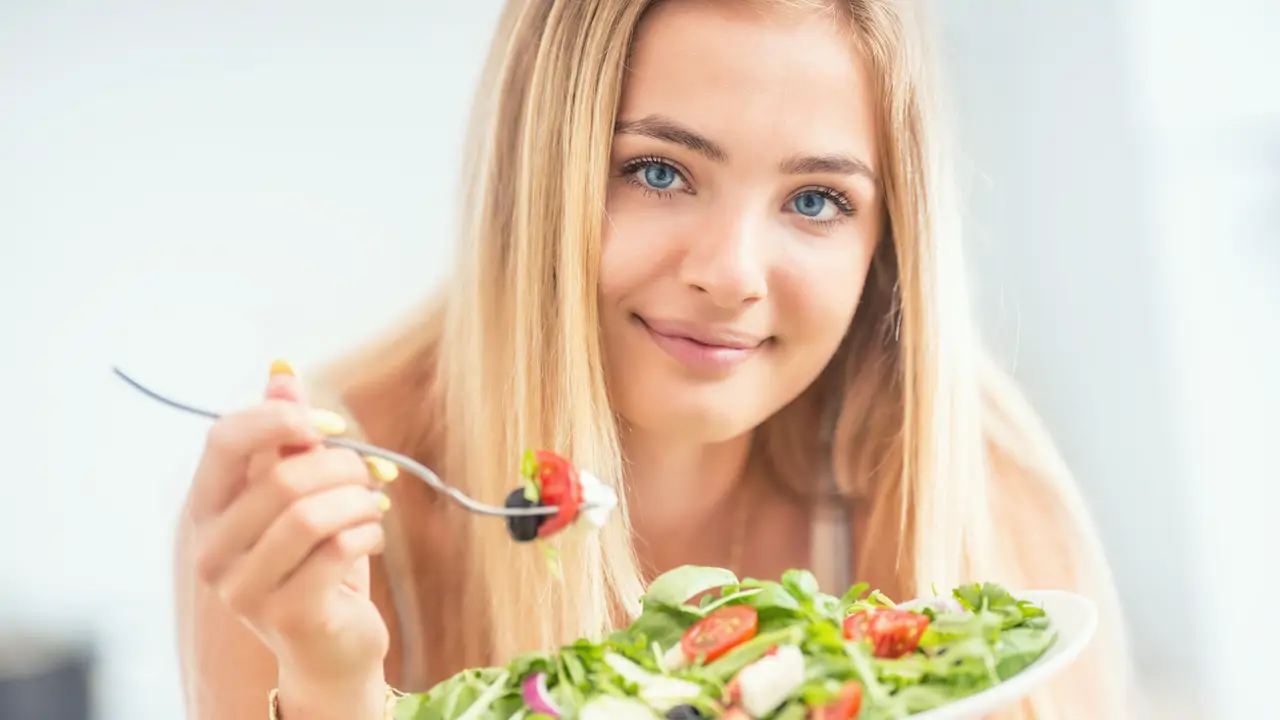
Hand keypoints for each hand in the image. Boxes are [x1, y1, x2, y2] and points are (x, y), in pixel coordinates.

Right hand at [187, 360, 397, 697]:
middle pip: (280, 477)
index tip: (330, 426)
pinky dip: (369, 534)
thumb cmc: (315, 559)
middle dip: (342, 466)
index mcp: (207, 509)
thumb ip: (288, 434)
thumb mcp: (300, 491)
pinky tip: (371, 539)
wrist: (331, 645)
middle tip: (371, 473)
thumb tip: (283, 370)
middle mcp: (212, 550)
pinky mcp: (287, 615)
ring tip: (374, 505)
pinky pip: (337, 551)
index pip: (223, 440)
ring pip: (309, 515)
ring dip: (359, 500)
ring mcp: (242, 589)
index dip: (281, 419)